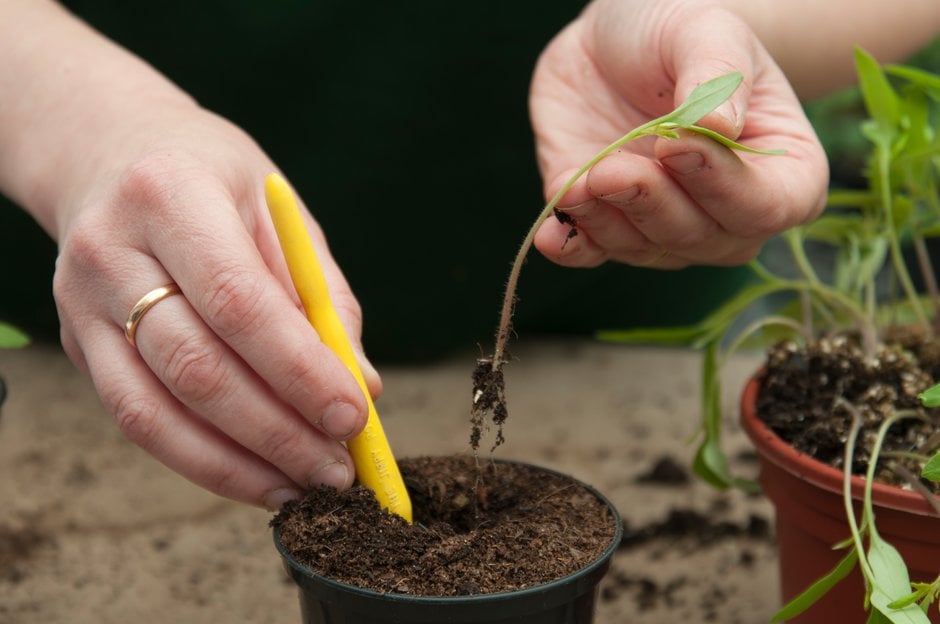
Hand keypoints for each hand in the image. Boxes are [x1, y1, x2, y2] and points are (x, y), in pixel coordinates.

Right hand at [51, 102, 378, 509]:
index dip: (298, 369)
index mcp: (172, 195)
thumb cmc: (215, 182)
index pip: (238, 300)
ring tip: (304, 485)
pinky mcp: (75, 344)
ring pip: (156, 410)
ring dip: (240, 463)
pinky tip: (255, 477)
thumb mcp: (280, 214)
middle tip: (338, 468)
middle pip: (197, 366)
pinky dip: (201, 461)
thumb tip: (363, 386)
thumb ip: (322, 297)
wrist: (110, 154)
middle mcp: (112, 250)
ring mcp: (81, 303)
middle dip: (277, 431)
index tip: (354, 416)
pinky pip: (137, 421)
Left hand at [529, 0, 828, 268]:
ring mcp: (664, 223)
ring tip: (582, 177)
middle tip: (613, 168)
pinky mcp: (605, 221)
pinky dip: (572, 248)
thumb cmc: (680, 32)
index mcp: (781, 170)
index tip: (674, 144)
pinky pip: (592, 253)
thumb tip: (717, 129)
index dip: (721, 186)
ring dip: (607, 221)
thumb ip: (716, 78)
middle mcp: (726, 211)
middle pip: (700, 238)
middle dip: (652, 205)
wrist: (615, 39)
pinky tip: (552, 235)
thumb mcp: (707, 33)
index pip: (766, 206)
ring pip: (643, 249)